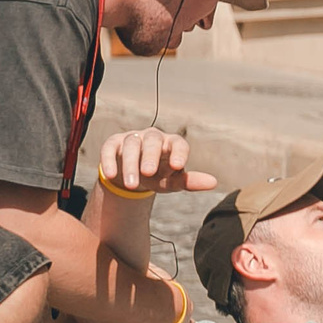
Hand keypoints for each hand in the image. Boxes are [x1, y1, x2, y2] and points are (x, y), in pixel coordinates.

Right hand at [100, 128, 218, 197]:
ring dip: (130, 164)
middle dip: (151, 156)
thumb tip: (213, 182)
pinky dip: (109, 160)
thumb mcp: (172, 182)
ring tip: (132, 184)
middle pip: (153, 140)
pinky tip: (110, 175)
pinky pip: (110, 148)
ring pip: (132, 144)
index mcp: (171, 144)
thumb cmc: (158, 176)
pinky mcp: (113, 144)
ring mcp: (132, 138)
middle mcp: (153, 138)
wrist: (134, 176)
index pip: (178, 143)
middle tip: (149, 173)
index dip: (178, 152)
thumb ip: (189, 182)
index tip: (177, 166)